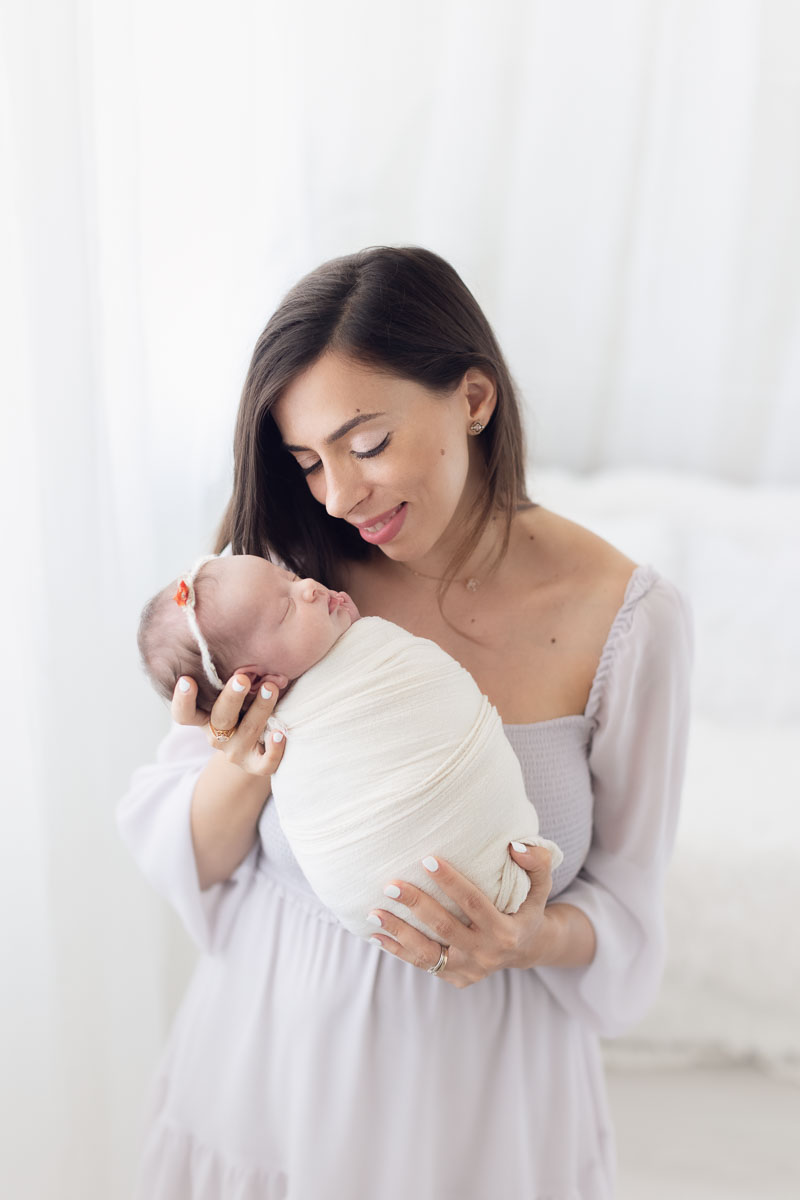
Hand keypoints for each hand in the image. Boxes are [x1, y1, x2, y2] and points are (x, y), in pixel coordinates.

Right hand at [171, 672, 286, 777]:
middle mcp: (217, 736)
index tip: (187, 679)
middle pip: (220, 719)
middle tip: (242, 678)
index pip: (184, 713)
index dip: (182, 699)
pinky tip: (280, 733)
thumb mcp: (235, 694)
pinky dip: (274, 749)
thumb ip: (237, 676)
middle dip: (231, 697)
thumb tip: (251, 645)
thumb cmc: (244, 707)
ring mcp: (236, 752)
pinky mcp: (256, 766)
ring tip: (272, 688)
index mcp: (204, 717)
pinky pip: (265, 762)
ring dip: (260, 708)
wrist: (257, 747)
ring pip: (247, 731)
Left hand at [368, 844, 555, 987]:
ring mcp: (469, 970)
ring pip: (427, 953)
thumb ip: (536, 863)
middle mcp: (486, 954)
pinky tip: (376, 935)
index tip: (428, 859)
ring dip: (398, 932)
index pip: (473, 903)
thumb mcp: (541, 886)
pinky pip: (422, 964)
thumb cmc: (528, 907)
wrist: (527, 948)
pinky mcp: (455, 978)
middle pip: (445, 927)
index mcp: (506, 931)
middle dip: (416, 905)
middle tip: (390, 885)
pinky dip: (397, 950)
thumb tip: (514, 845)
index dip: (451, 882)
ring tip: (374, 912)